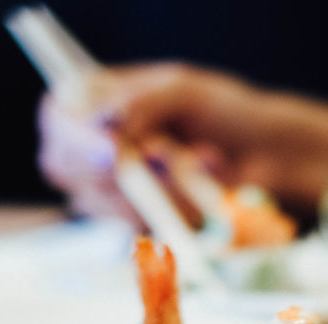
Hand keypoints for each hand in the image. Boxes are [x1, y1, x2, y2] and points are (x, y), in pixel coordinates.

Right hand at [37, 63, 327, 215]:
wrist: (270, 159)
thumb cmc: (225, 113)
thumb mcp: (186, 90)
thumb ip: (144, 101)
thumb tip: (107, 124)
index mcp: (93, 99)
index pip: (57, 118)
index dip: (75, 138)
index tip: (112, 152)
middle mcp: (92, 145)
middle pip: (65, 167)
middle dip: (117, 168)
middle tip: (164, 158)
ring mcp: (111, 188)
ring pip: (105, 202)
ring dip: (160, 187)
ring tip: (206, 158)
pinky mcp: (139, 223)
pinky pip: (139, 228)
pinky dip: (177, 210)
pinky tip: (207, 186)